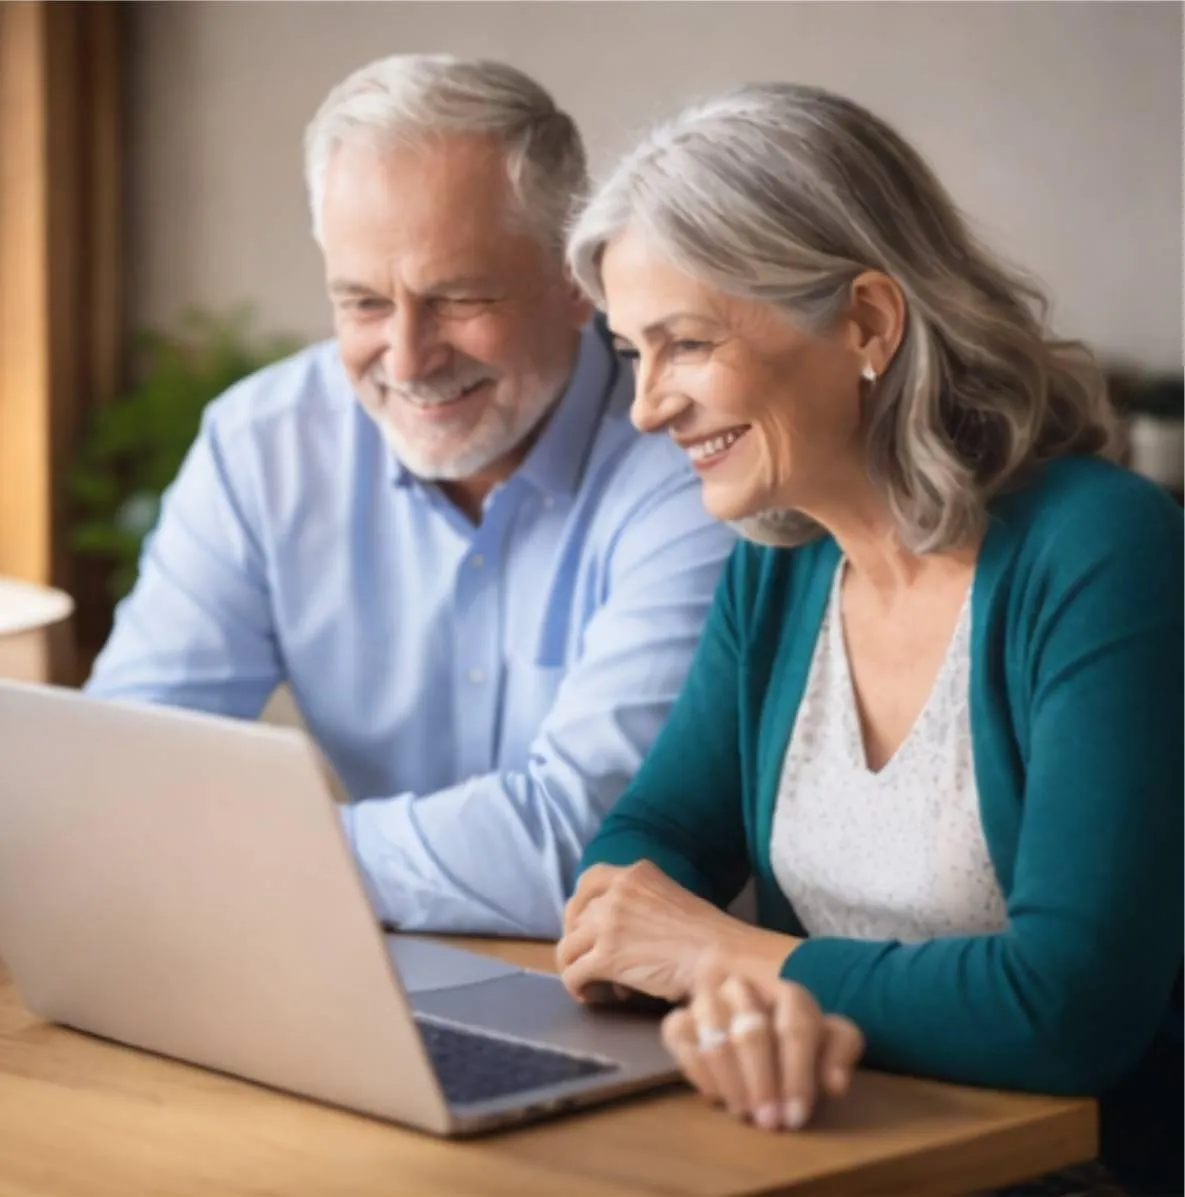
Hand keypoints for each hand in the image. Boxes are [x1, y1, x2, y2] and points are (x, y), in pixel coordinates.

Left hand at [557, 860, 792, 1003]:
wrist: (721, 956)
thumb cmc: (708, 935)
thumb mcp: (670, 900)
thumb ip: (640, 905)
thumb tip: (616, 938)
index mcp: (635, 874)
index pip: (588, 881)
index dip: (578, 906)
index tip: (581, 926)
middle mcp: (616, 892)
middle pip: (575, 915)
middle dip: (576, 939)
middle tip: (584, 959)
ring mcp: (608, 923)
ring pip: (568, 946)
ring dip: (574, 965)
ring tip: (589, 983)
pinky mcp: (606, 956)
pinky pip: (573, 972)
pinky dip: (576, 986)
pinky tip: (588, 995)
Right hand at [662, 961, 863, 1130]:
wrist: (747, 1013)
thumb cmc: (795, 1038)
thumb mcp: (828, 1039)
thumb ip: (840, 1052)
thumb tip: (836, 1082)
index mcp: (788, 993)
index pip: (794, 1029)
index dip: (797, 1076)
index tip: (797, 1116)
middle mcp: (745, 989)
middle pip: (752, 1033)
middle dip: (763, 1084)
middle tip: (769, 1122)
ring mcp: (708, 1001)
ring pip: (715, 1038)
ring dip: (732, 1082)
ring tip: (744, 1112)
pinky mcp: (680, 1019)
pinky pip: (682, 1043)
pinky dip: (699, 1073)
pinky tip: (717, 1097)